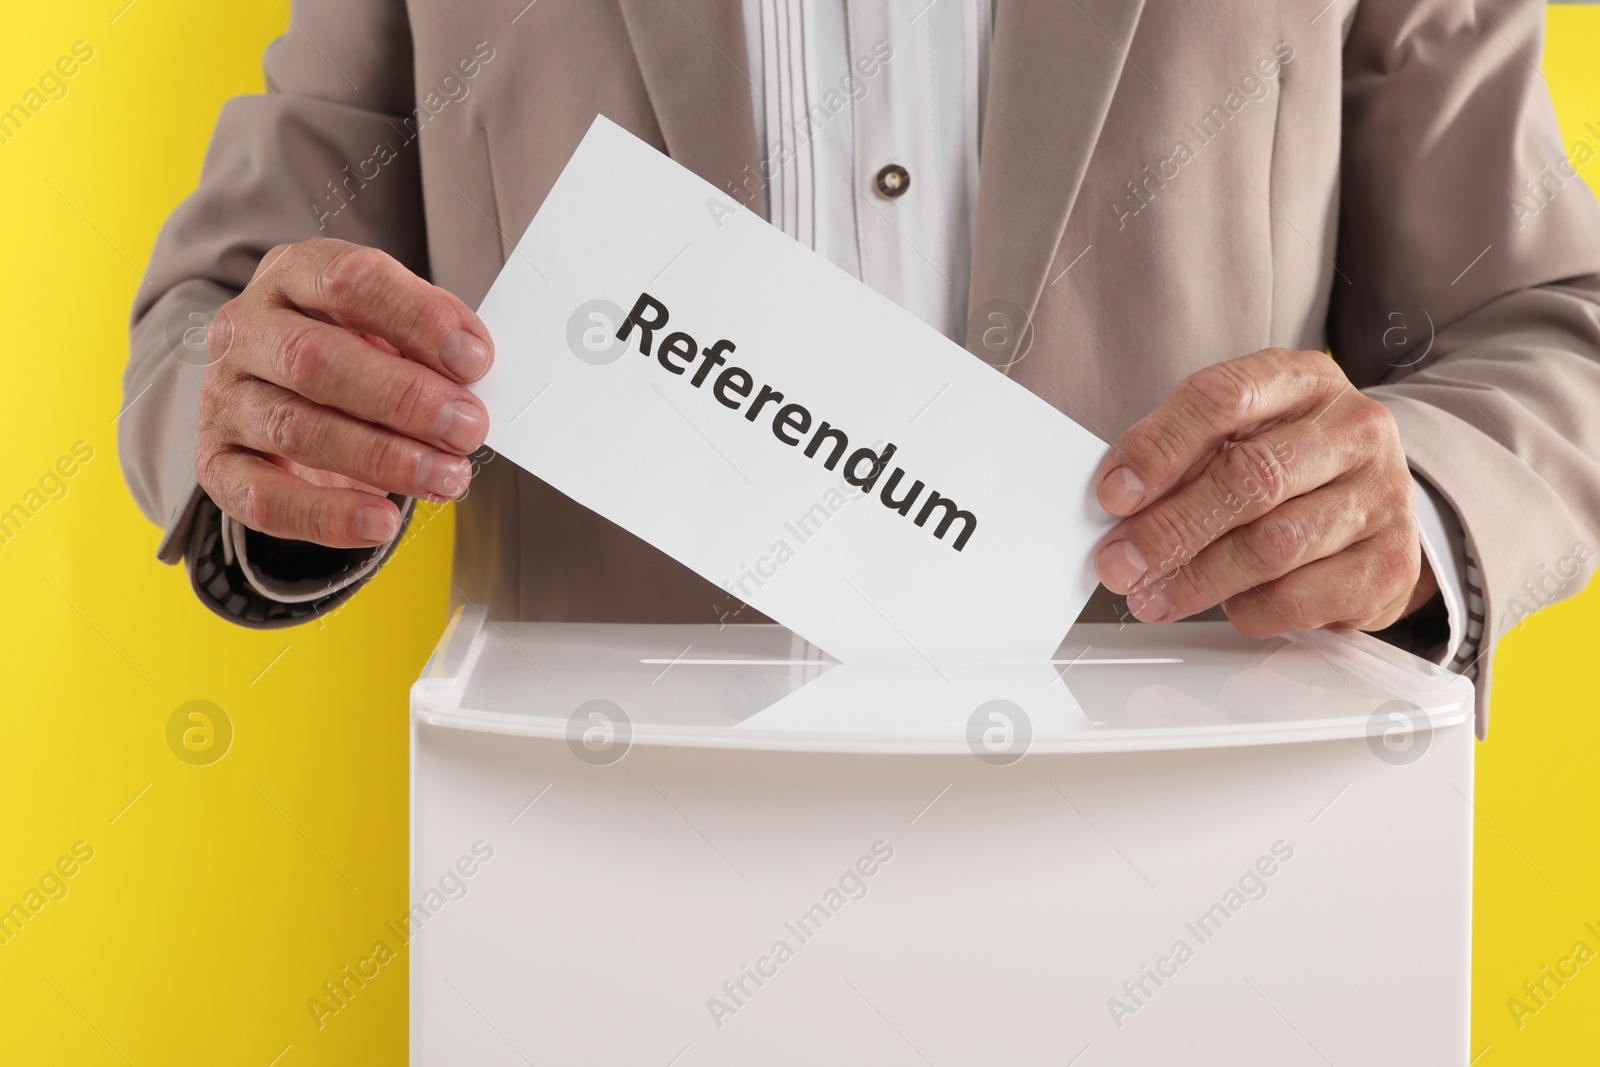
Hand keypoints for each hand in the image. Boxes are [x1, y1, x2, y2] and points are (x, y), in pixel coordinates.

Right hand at [195, 238, 493, 548]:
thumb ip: (428, 341)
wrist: (284, 396)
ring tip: (447, 476)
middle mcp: (246, 331)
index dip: (417, 320)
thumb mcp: (390, 327)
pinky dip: (327, 516)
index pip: (349, 281)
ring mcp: (225, 398)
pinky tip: (381, 521)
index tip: (474, 359)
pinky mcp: (218, 464)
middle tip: (467, 427)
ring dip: (383, 459)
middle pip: (316, 359)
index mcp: (292, 275)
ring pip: (296, 429)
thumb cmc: (352, 352)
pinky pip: (264, 498)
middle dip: (403, 398)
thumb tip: (472, 367)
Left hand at [1092, 348, 1438, 636]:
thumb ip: (1183, 458)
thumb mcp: (1240, 436)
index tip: (1114, 493)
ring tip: (1151, 594)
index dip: (1160, 447)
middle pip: (1250, 476)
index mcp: (1305, 380)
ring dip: (1196, 578)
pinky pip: (1300, 597)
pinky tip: (1227, 607)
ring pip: (1274, 544)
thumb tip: (1119, 503)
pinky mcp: (1390, 564)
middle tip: (1119, 561)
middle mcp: (1354, 430)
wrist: (1376, 509)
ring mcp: (1382, 497)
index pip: (1225, 398)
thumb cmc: (1290, 468)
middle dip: (1170, 527)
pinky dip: (1249, 608)